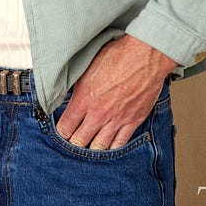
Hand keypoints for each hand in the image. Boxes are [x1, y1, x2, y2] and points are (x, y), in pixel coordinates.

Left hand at [55, 35, 175, 150]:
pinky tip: (107, 147)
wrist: (144, 57)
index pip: (65, 126)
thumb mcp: (87, 67)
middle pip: (80, 141)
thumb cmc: (117, 56)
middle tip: (70, 144)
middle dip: (72, 145)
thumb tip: (67, 94)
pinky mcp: (133, 121)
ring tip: (87, 147)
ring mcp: (117, 119)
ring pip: (99, 146)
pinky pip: (120, 143)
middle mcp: (99, 113)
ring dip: (91, 149)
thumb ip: (77, 86)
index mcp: (84, 99)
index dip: (60, 133)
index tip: (60, 133)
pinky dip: (112, 148)